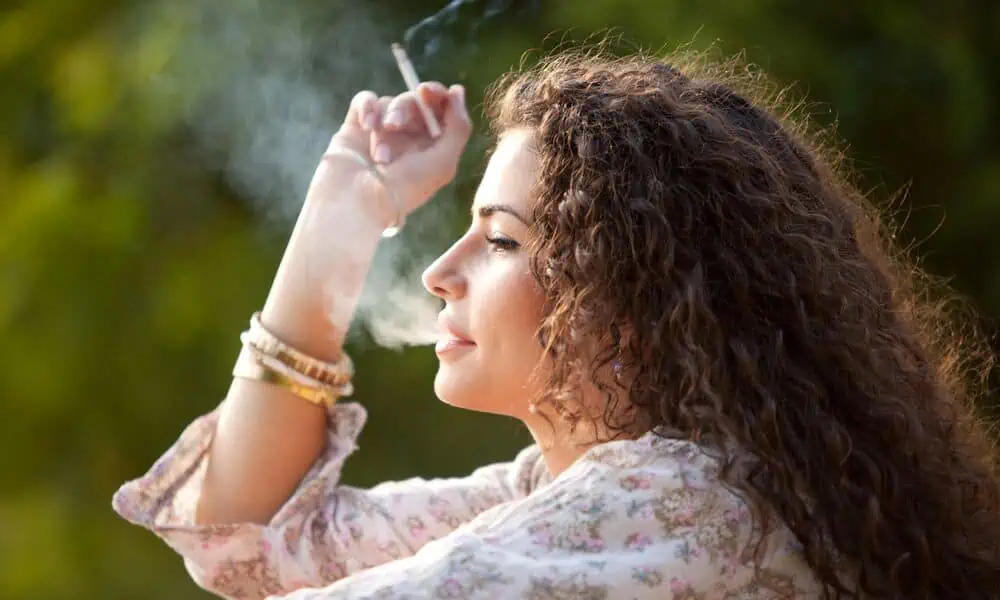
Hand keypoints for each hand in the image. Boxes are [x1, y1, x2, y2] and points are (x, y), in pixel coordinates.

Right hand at [323, 82, 472, 220]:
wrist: (357, 204)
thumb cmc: (403, 190)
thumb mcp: (442, 163)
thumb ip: (458, 127)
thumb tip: (458, 90)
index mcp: (433, 148)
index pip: (441, 109)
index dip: (437, 94)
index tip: (426, 91)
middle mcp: (409, 139)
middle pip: (415, 102)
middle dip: (407, 109)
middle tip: (394, 124)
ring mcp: (382, 132)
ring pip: (390, 103)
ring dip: (385, 123)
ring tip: (379, 154)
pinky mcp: (357, 127)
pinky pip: (365, 101)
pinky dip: (367, 108)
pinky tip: (366, 126)